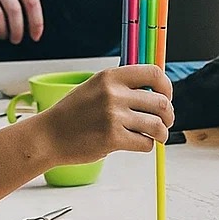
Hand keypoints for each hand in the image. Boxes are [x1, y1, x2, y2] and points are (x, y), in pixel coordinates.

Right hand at [37, 64, 173, 163]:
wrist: (49, 135)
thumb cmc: (73, 113)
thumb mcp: (95, 87)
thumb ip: (121, 86)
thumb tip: (155, 91)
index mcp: (110, 76)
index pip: (154, 73)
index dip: (166, 87)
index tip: (166, 97)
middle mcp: (113, 93)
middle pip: (161, 103)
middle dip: (168, 115)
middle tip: (165, 123)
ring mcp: (113, 116)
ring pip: (157, 125)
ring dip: (162, 134)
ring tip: (156, 136)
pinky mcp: (113, 138)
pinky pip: (145, 143)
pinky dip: (147, 146)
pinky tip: (137, 143)